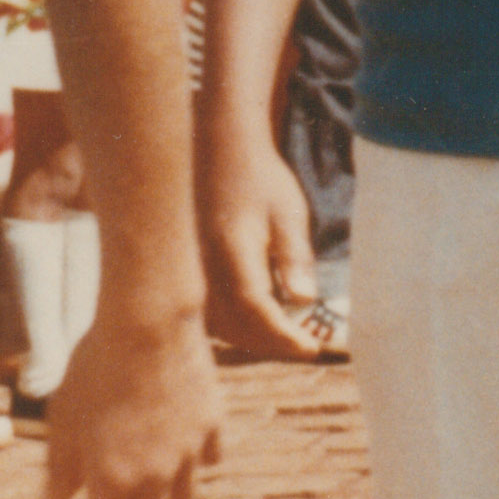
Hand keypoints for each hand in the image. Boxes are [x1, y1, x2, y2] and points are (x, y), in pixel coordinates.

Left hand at [43, 304, 219, 498]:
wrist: (147, 323)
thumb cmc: (95, 369)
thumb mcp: (63, 419)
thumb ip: (59, 469)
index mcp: (113, 480)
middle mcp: (156, 476)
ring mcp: (189, 453)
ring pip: (182, 497)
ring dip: (161, 493)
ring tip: (143, 468)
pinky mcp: (213, 427)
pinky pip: (207, 459)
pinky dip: (192, 460)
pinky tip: (175, 440)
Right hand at [202, 138, 329, 359]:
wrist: (216, 150)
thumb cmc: (258, 178)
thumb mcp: (287, 212)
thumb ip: (294, 257)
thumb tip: (304, 300)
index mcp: (232, 253)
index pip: (258, 312)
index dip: (285, 338)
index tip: (313, 348)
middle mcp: (204, 268)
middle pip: (238, 328)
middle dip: (273, 344)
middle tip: (305, 346)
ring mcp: (191, 272)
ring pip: (219, 327)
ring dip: (251, 340)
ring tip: (283, 337)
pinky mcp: (185, 272)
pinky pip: (205, 315)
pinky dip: (232, 327)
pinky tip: (253, 322)